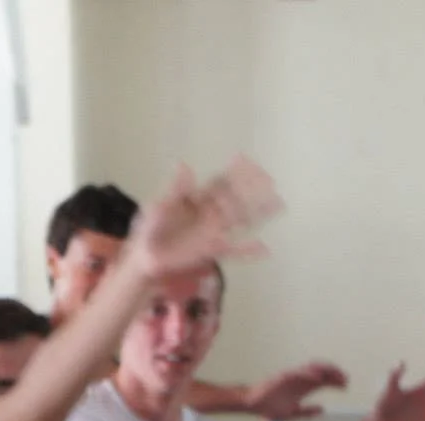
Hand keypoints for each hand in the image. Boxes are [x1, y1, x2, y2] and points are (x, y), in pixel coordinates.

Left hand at [122, 158, 283, 279]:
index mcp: (197, 199)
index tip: (246, 160)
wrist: (145, 256)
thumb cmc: (150, 228)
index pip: (220, 183)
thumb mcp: (158, 206)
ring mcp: (214, 232)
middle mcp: (210, 213)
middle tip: (271, 180)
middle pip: (236, 199)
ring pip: (241, 221)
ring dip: (259, 213)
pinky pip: (235, 250)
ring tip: (279, 205)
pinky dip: (249, 251)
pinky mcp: (213, 251)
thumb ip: (175, 189)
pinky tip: (266, 249)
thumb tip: (185, 165)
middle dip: (253, 190)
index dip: (233, 172)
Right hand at [244, 361, 348, 420]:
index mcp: (303, 387)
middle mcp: (300, 380)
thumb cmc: (270, 407)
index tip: (346, 386)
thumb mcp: (293, 414)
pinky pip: (297, 373)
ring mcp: (292, 377)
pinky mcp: (282, 377)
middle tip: (345, 380)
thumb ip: (307, 412)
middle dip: (335, 374)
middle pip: (321, 372)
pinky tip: (318, 378)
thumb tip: (323, 410)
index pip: (324, 381)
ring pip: (311, 368)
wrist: (252, 404)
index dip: (335, 382)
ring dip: (325, 371)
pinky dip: (308, 374)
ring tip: (336, 376)